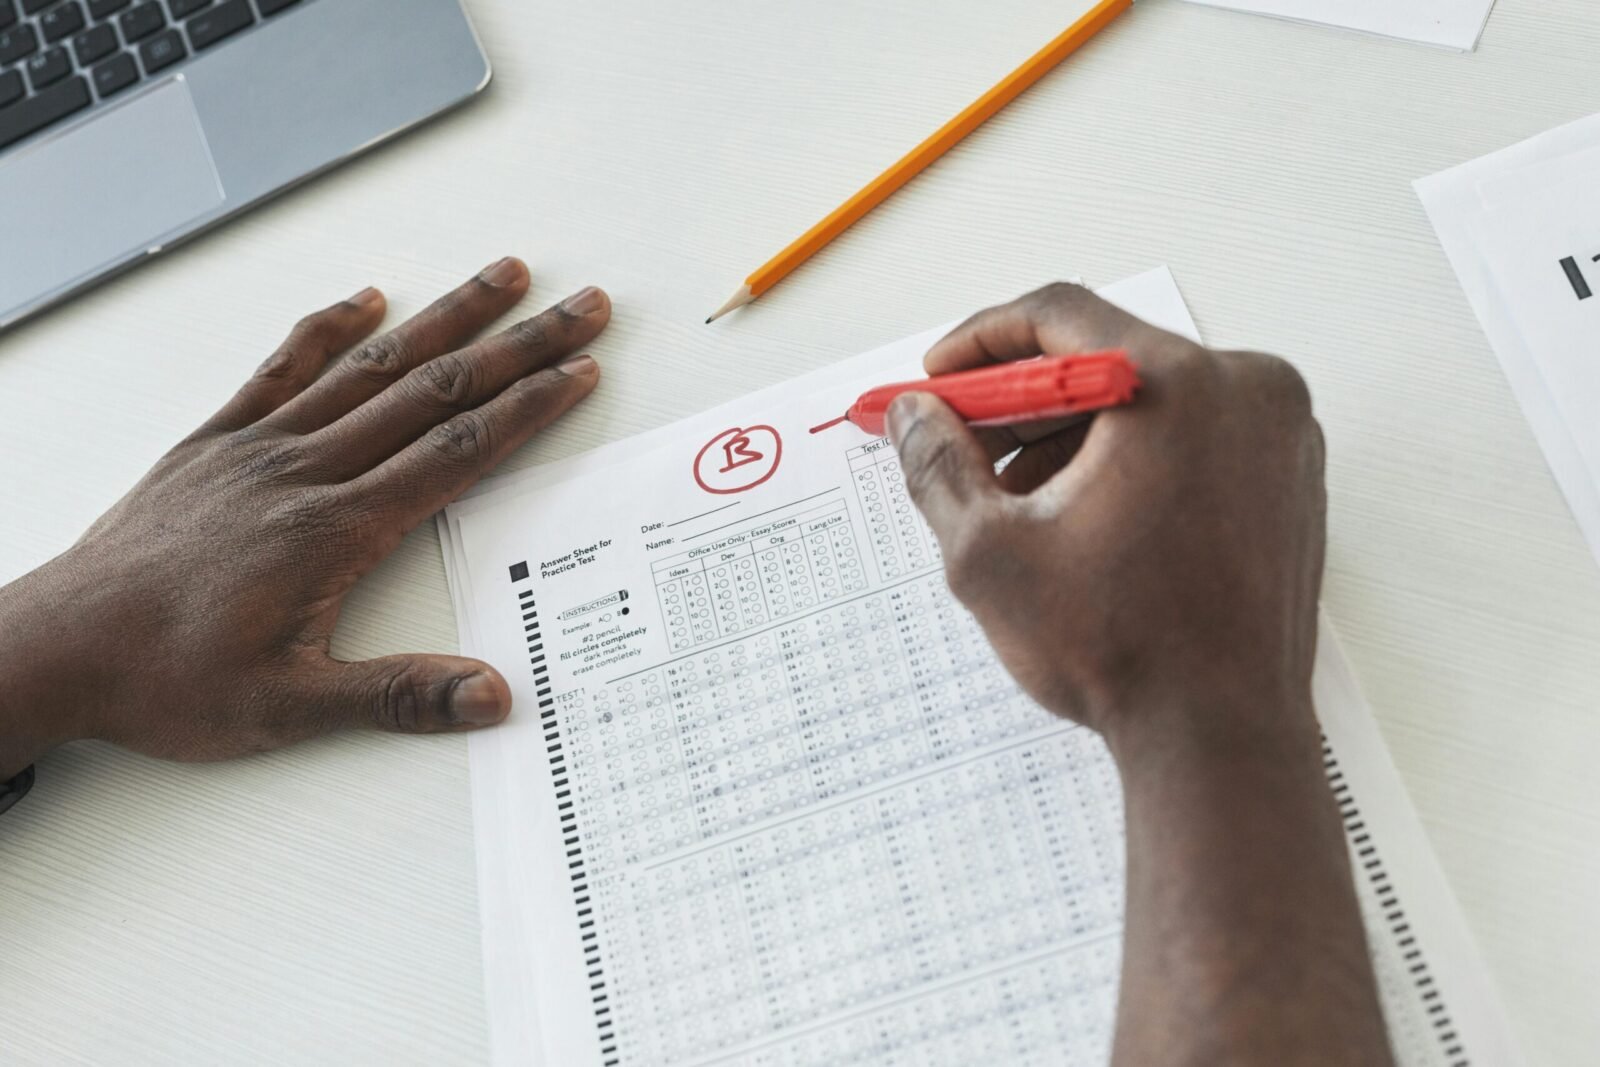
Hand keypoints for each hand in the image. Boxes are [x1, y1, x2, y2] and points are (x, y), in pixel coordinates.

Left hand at [0, 257, 607, 775]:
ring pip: (371, 366)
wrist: (58, 648)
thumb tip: (489, 694)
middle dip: (516, 347)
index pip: (454, 452)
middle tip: (578, 310)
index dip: (525, 409)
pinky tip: (364, 299)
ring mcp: (259, 447)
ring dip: (444, 318)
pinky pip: (283, 367)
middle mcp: (304, 471)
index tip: (575, 374)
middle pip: (432, 392)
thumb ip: (396, 696)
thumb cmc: (164, 678)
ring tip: (500, 278)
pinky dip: (329, 328)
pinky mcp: (217, 442)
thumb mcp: (287, 708)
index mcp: (333, 529)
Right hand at [886, 283, 1325, 744]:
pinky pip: (1194, 439)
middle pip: (1107, 359)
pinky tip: (1079, 521)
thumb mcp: (991, 553)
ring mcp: (1280, 437)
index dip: (981, 342)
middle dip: (1021, 403)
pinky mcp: (1290, 482)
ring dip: (1071, 438)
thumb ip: (938, 466)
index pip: (1060, 314)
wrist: (1220, 742)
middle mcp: (1246, 393)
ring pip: (1149, 402)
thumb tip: (912, 415)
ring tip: (1015, 504)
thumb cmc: (1123, 652)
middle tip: (960, 442)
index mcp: (1178, 387)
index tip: (939, 378)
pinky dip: (1130, 461)